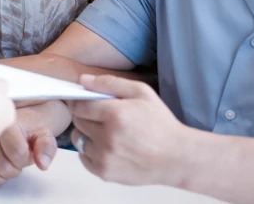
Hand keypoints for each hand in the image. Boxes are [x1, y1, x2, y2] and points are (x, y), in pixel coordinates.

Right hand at [0, 104, 60, 186]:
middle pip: (3, 166)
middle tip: (17, 155)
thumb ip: (46, 145)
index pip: (18, 152)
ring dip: (3, 172)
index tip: (27, 149)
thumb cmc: (27, 128)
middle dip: (15, 166)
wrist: (16, 121)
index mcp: (6, 121)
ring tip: (7, 158)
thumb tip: (43, 164)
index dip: (26, 156)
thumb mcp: (42, 133)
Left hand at [68, 74, 187, 185]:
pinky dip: (90, 151)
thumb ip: (110, 83)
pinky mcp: (104, 173)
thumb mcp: (142, 92)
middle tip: (100, 115)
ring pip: (78, 139)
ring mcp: (105, 157)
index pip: (80, 105)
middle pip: (77, 121)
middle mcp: (107, 137)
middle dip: (85, 115)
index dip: (79, 101)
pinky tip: (107, 146)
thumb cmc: (160, 123)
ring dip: (86, 133)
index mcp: (115, 114)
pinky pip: (83, 157)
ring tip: (105, 132)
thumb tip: (83, 80)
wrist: (175, 157)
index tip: (83, 100)